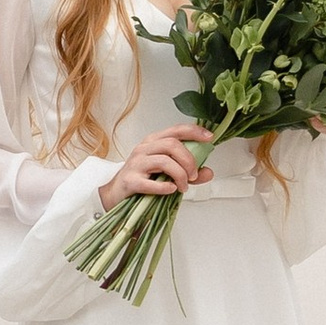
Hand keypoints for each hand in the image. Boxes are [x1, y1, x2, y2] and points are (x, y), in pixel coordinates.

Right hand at [99, 122, 217, 208]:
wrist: (115, 194)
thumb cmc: (142, 180)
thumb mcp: (167, 173)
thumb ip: (189, 173)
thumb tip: (209, 172)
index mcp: (153, 142)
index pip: (176, 130)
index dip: (194, 131)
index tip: (209, 137)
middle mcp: (144, 149)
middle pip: (172, 144)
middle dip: (189, 160)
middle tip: (193, 175)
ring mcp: (136, 164)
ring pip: (164, 161)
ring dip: (180, 175)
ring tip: (183, 187)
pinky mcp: (131, 181)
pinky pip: (151, 183)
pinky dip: (165, 187)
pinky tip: (170, 190)